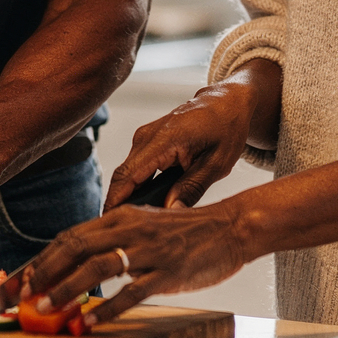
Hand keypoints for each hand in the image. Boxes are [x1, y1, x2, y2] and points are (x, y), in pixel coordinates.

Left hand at [22, 204, 249, 325]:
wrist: (230, 227)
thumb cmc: (186, 232)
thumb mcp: (144, 227)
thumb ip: (113, 241)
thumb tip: (78, 265)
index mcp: (119, 217)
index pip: (68, 237)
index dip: (39, 260)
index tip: (15, 282)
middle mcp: (129, 229)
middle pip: (74, 247)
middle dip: (39, 273)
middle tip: (16, 297)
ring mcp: (149, 250)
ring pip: (98, 267)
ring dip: (67, 288)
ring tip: (44, 308)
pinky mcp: (167, 271)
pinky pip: (132, 291)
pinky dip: (107, 307)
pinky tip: (89, 321)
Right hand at [103, 65, 276, 210]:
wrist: (226, 102)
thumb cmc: (226, 128)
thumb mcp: (217, 163)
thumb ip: (192, 188)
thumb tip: (169, 212)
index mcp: (164, 139)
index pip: (128, 175)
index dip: (115, 202)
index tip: (110, 226)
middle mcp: (147, 136)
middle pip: (122, 177)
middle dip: (118, 206)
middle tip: (122, 235)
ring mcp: (145, 137)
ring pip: (128, 174)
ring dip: (128, 198)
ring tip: (134, 227)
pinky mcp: (147, 141)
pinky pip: (136, 168)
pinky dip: (137, 188)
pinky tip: (145, 208)